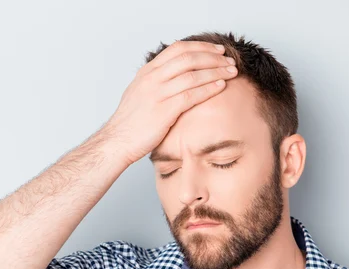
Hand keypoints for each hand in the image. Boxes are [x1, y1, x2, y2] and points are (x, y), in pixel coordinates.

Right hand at [102, 40, 237, 164]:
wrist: (116, 141)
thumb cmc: (130, 123)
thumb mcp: (139, 93)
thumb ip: (156, 82)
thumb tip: (174, 76)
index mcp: (147, 72)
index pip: (177, 49)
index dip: (201, 47)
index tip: (217, 50)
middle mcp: (151, 79)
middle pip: (188, 58)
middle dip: (213, 57)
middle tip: (229, 60)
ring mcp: (156, 94)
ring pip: (192, 74)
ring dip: (216, 71)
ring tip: (232, 72)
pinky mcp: (163, 111)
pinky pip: (191, 95)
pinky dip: (209, 88)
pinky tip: (221, 87)